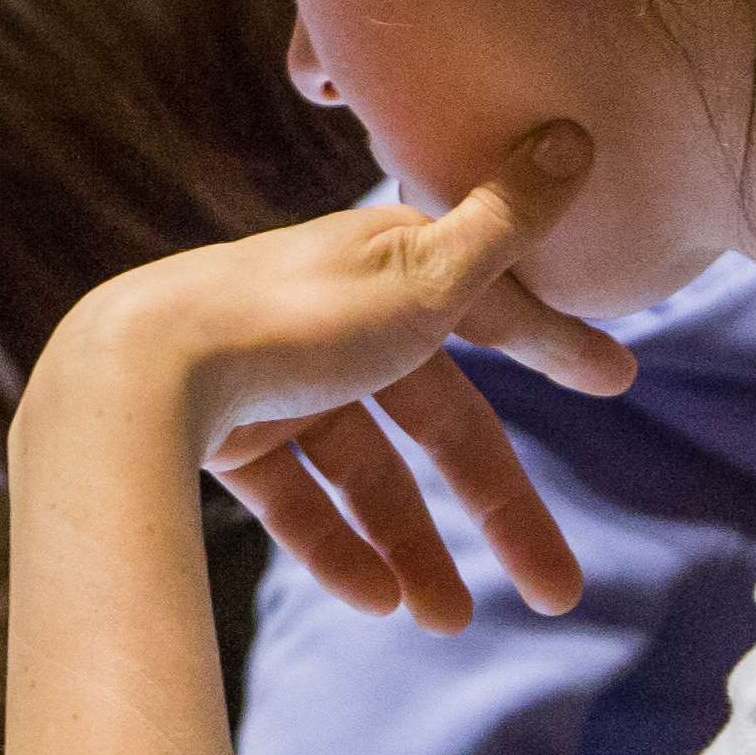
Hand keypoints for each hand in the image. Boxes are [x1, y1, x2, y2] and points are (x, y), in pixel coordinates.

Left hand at [33, 126, 636, 632]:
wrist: (138, 372)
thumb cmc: (294, 318)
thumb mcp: (425, 273)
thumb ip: (507, 222)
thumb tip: (578, 134)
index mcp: (390, 268)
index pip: (493, 310)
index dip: (551, 343)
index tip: (616, 380)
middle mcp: (339, 320)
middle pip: (438, 424)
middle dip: (499, 508)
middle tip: (561, 590)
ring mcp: (280, 379)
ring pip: (368, 475)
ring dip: (413, 547)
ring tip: (448, 620)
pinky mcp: (228, 436)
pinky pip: (298, 503)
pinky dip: (336, 549)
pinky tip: (377, 602)